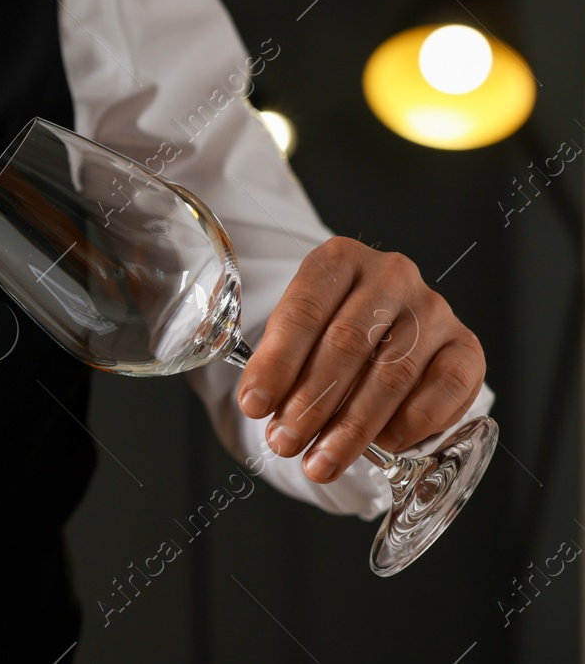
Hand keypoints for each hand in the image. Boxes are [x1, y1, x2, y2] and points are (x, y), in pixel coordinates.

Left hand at [236, 237, 484, 483]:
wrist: (386, 327)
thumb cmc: (328, 330)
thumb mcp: (295, 331)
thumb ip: (278, 359)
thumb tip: (259, 404)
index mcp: (339, 259)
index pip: (304, 311)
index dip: (277, 363)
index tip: (254, 406)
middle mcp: (391, 276)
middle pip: (348, 343)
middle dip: (311, 402)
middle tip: (284, 443)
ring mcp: (434, 309)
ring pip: (392, 373)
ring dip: (353, 427)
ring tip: (321, 462)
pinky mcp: (466, 346)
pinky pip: (444, 389)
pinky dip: (411, 424)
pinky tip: (382, 447)